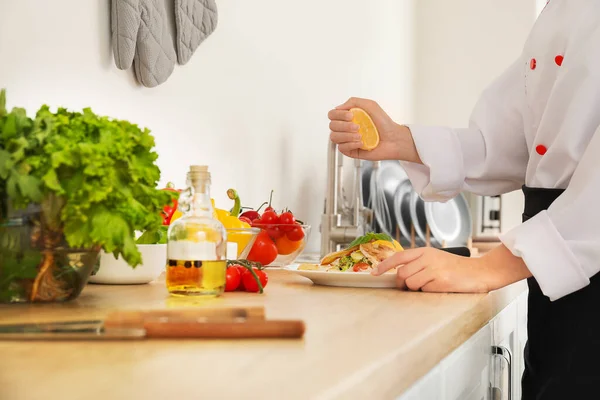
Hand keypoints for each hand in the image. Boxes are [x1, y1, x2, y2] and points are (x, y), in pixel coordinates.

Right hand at [327, 97, 421, 162]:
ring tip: (360, 136)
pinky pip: (341, 148)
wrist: (394, 139)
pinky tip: (361, 143)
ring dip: (347, 136)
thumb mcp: (371, 105)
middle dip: (344, 126)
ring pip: (334, 137)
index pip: (332, 115)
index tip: (351, 115)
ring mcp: (347, 140)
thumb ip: (354, 101)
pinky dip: (351, 144)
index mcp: (348, 117)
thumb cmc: (384, 123)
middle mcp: (346, 128)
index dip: (338, 115)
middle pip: (332, 126)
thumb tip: (338, 107)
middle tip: (358, 127)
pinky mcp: (351, 151)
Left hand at [372, 245, 530, 292]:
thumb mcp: (436, 259)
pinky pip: (424, 290)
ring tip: (432, 284)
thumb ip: (419, 263)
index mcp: (425, 251)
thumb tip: (400, 275)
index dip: (384, 265)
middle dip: (403, 284)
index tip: (375, 272)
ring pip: (411, 284)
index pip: (398, 256)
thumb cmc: (458, 268)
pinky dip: (429, 292)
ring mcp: (434, 269)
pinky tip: (441, 287)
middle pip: (402, 274)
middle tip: (413, 286)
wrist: (480, 272)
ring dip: (418, 288)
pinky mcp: (441, 281)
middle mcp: (428, 258)